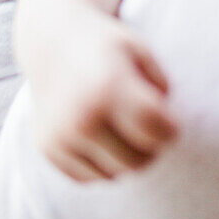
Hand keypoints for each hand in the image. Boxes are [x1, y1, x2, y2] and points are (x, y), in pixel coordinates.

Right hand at [16, 1, 179, 181]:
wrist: (53, 40)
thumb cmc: (106, 45)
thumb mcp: (140, 50)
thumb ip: (161, 87)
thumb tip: (166, 129)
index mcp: (109, 87)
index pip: (156, 131)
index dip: (171, 130)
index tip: (171, 121)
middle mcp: (82, 117)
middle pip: (138, 161)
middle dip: (151, 148)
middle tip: (149, 128)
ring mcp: (61, 136)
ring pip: (115, 175)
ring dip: (126, 159)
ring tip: (126, 130)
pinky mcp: (47, 150)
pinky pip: (89, 178)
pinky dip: (101, 164)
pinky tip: (101, 136)